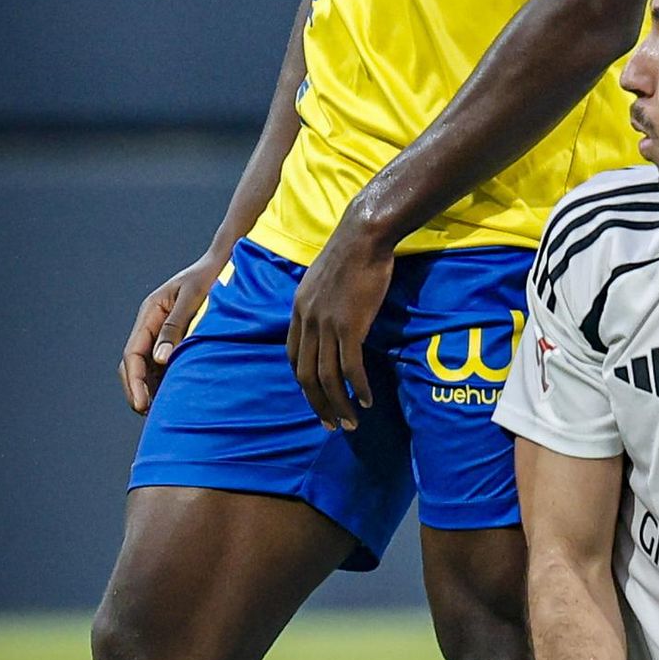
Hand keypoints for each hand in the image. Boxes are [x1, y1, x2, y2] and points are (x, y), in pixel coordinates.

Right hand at [118, 252, 224, 413]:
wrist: (227, 262)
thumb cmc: (211, 276)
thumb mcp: (192, 298)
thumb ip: (175, 326)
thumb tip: (160, 358)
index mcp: (151, 312)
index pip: (133, 353)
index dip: (135, 381)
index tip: (141, 404)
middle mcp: (152, 323)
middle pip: (135, 363)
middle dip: (137, 389)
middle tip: (147, 414)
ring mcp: (163, 332)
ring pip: (148, 366)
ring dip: (150, 388)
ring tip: (160, 412)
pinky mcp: (177, 338)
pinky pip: (164, 364)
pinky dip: (165, 381)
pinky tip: (173, 395)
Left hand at [287, 205, 394, 429]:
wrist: (363, 235)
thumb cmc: (350, 251)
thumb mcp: (322, 278)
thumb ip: (320, 301)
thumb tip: (330, 317)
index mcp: (298, 310)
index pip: (292, 357)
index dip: (303, 382)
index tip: (316, 398)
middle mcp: (307, 321)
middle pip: (306, 375)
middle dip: (318, 405)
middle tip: (332, 425)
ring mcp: (327, 324)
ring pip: (327, 377)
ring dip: (338, 404)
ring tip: (351, 422)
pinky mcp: (350, 325)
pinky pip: (350, 366)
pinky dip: (357, 388)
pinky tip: (366, 400)